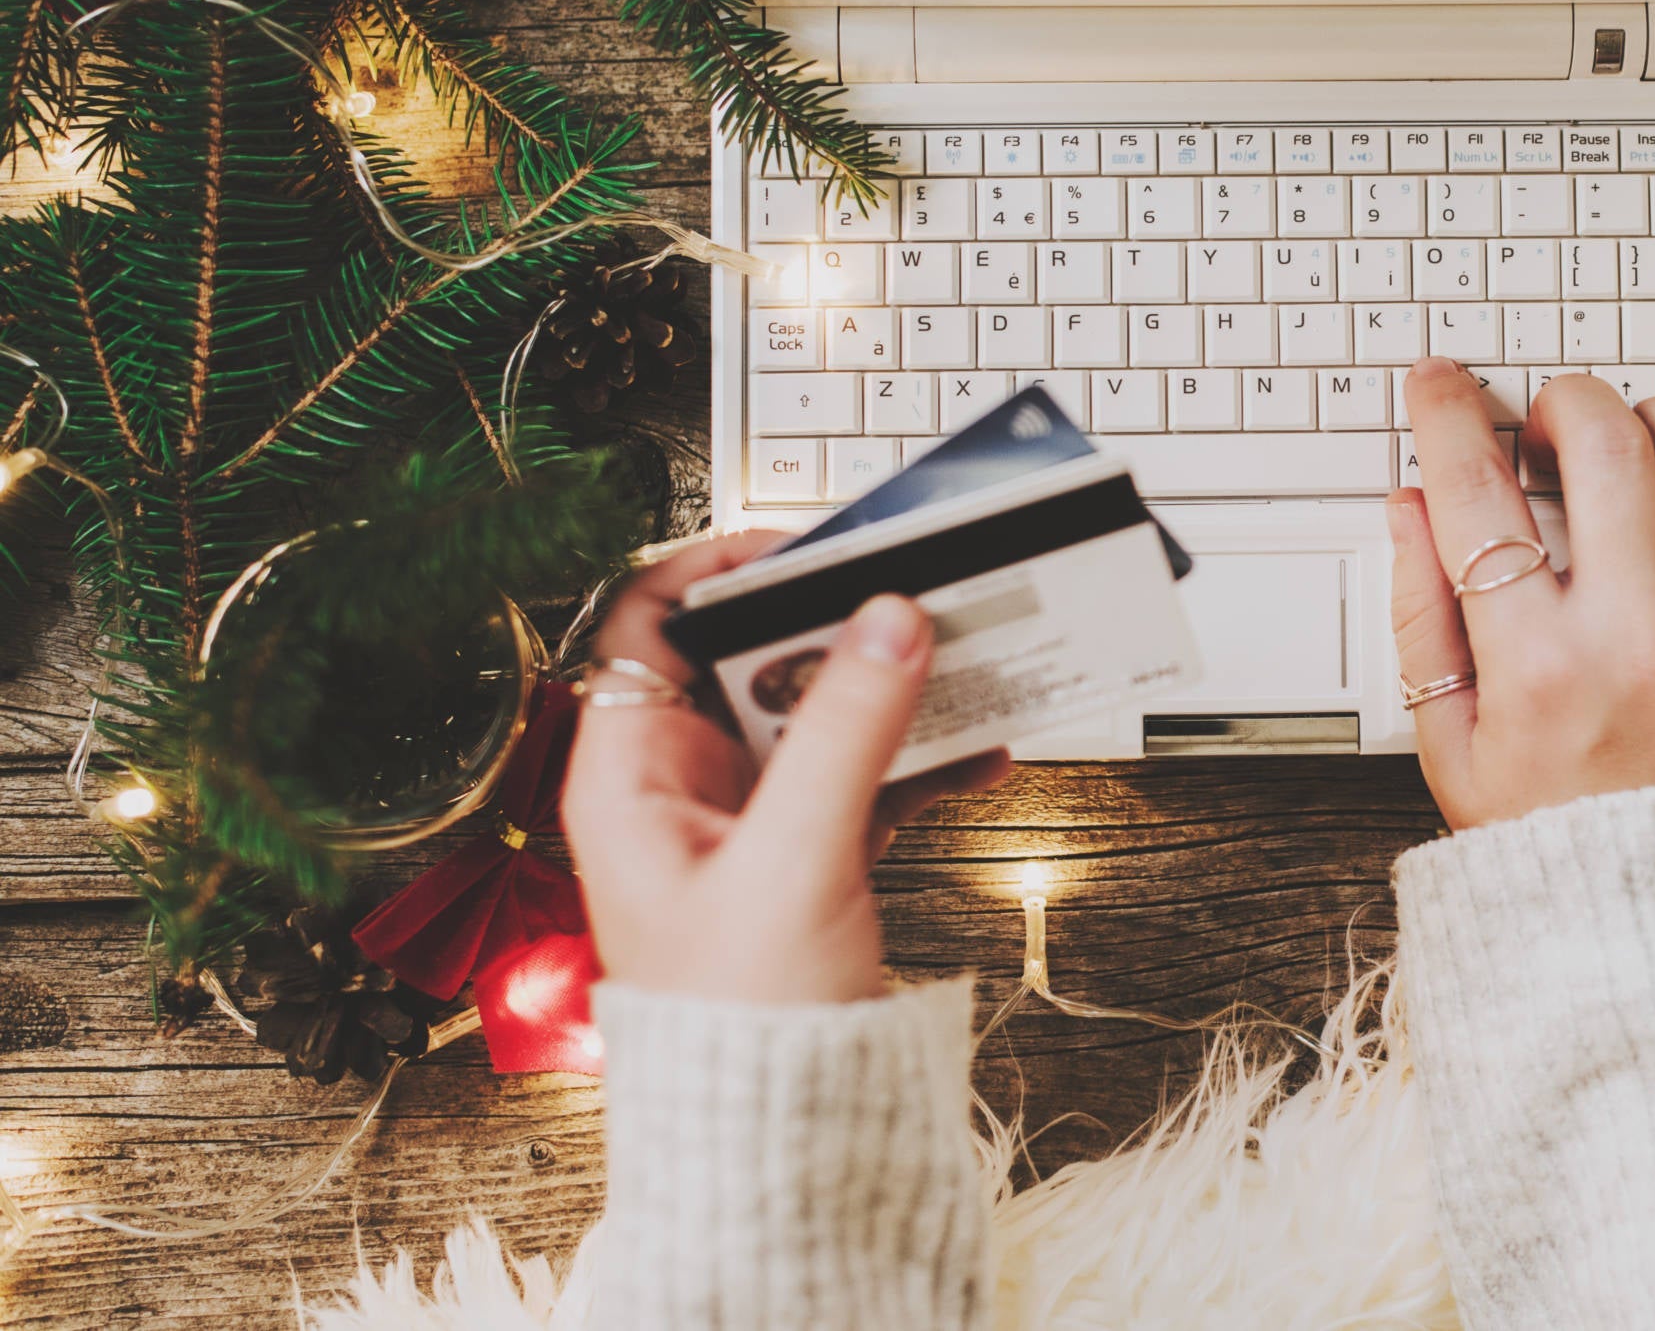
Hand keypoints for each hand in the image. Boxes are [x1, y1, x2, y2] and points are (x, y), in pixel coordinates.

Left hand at [560, 533, 1011, 1004]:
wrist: (778, 1149)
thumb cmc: (742, 1029)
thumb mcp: (795, 862)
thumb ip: (844, 732)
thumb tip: (887, 620)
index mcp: (632, 777)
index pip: (650, 624)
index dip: (717, 569)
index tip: (805, 548)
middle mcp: (683, 787)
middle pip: (750, 659)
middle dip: (832, 622)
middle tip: (905, 593)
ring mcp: (748, 821)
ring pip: (816, 711)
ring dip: (887, 685)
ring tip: (958, 658)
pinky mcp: (806, 856)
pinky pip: (864, 772)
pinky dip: (919, 756)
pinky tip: (980, 750)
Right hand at [1388, 359, 1654, 831]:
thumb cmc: (1558, 849)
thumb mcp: (1450, 749)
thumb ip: (1423, 621)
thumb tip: (1411, 511)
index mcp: (1537, 669)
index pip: (1478, 497)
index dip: (1447, 417)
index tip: (1438, 385)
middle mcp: (1637, 641)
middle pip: (1604, 448)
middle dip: (1563, 401)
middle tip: (1544, 419)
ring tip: (1631, 437)